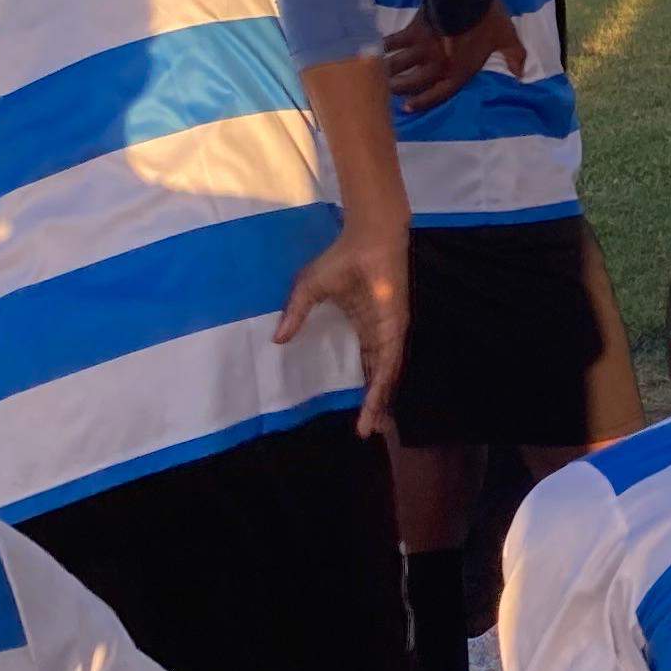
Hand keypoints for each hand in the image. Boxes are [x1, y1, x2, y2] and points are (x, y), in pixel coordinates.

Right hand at [278, 207, 407, 435]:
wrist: (368, 239)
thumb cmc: (341, 259)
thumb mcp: (309, 289)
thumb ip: (296, 314)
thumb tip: (276, 339)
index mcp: (363, 327)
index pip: (365, 366)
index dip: (363, 389)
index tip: (356, 414)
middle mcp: (378, 334)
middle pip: (378, 377)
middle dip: (374, 404)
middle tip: (369, 432)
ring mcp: (388, 332)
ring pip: (386, 375)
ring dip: (380, 400)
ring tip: (373, 427)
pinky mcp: (394, 327)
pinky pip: (390, 360)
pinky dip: (385, 381)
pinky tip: (378, 401)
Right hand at [386, 1, 527, 112]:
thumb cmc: (488, 19)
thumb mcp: (508, 38)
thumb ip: (515, 57)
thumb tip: (522, 74)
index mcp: (459, 71)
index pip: (438, 93)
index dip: (423, 101)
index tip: (407, 107)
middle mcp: (438, 64)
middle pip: (413, 82)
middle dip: (399, 88)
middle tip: (389, 91)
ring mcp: (423, 48)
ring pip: (400, 64)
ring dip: (388, 71)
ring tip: (379, 75)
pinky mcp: (413, 30)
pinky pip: (395, 41)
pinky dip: (385, 45)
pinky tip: (377, 48)